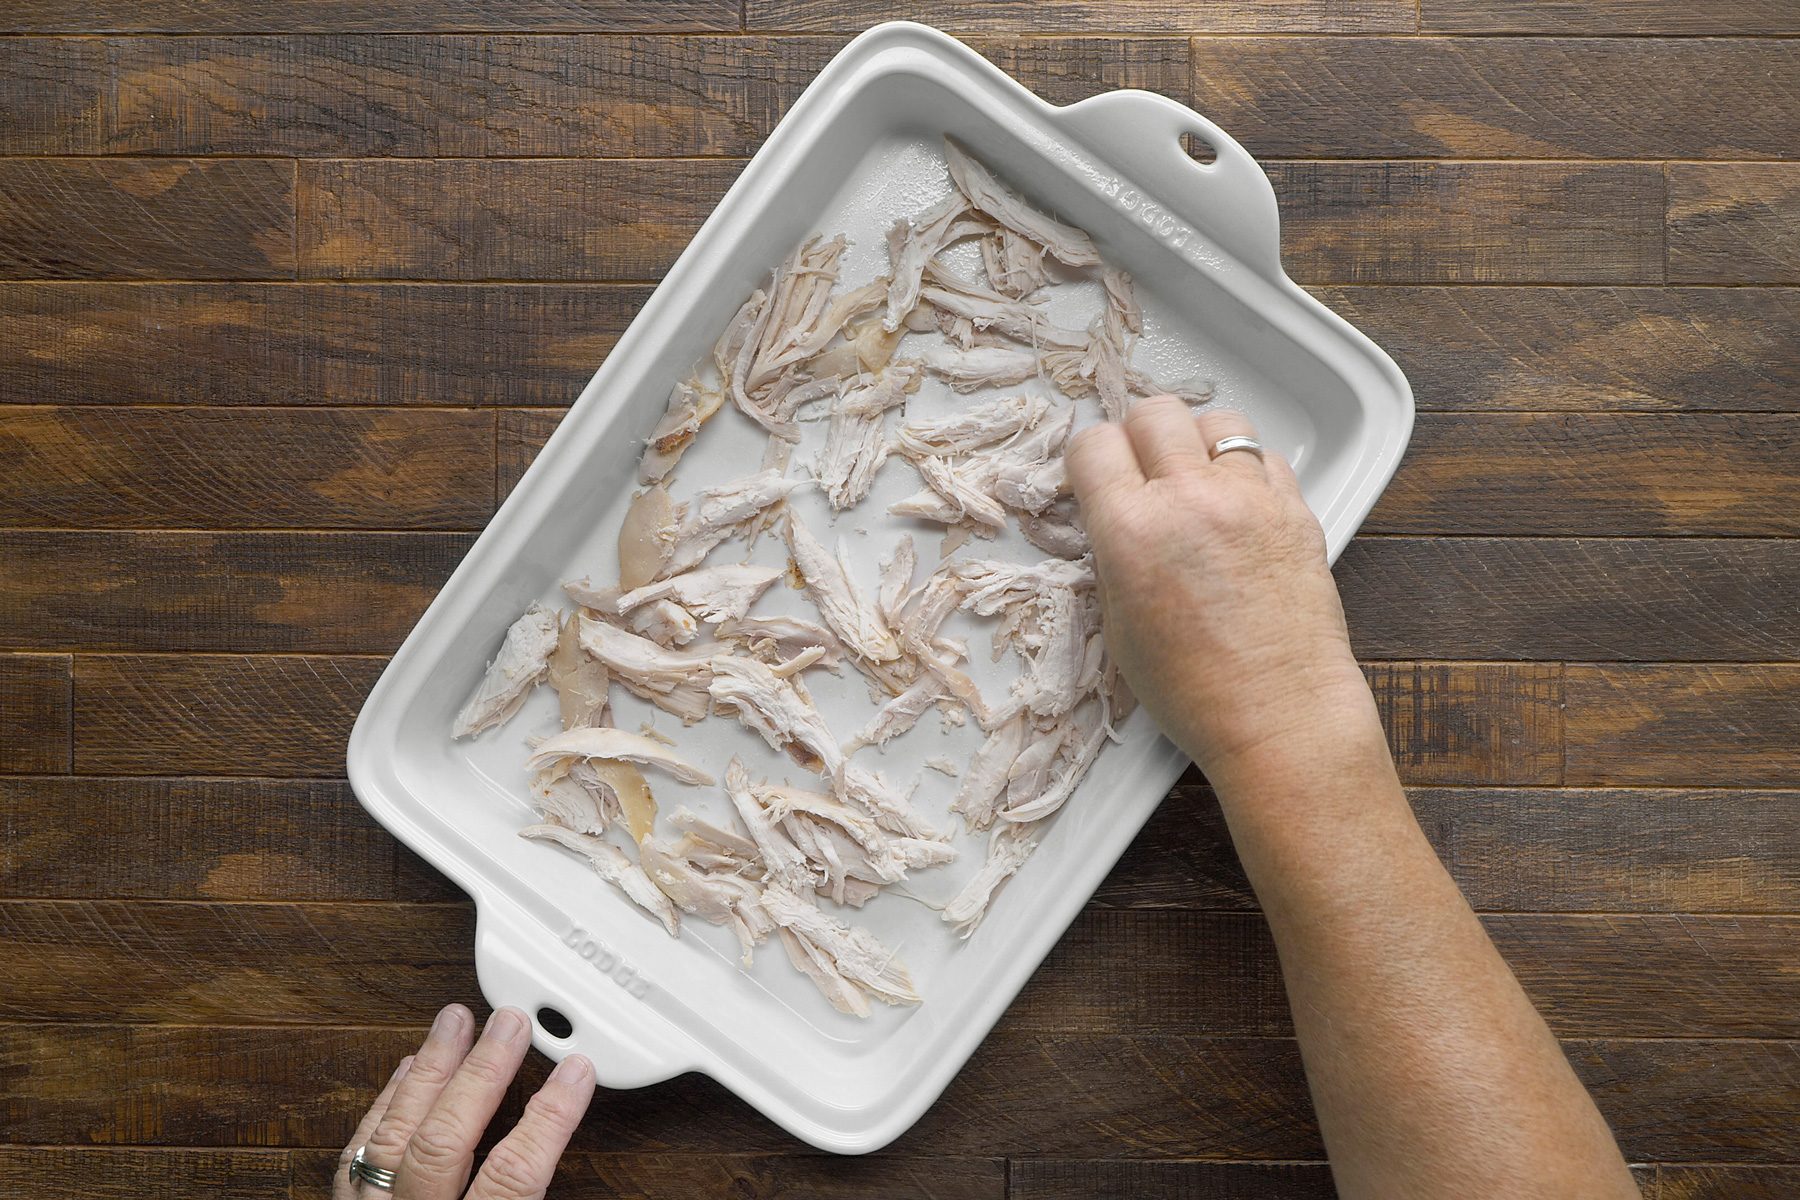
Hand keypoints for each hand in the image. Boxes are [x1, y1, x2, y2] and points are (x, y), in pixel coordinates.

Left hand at [337, 1004, 594, 1199]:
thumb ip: (526, 1198)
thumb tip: (557, 1142)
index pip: (512, 1176)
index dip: (548, 1120)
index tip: (576, 1073)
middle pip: (445, 1140)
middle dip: (482, 1073)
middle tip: (511, 1023)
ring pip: (393, 1135)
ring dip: (428, 1071)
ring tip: (454, 1022)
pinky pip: (357, 1153)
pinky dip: (386, 1106)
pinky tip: (405, 1072)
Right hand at [1068, 396, 1375, 780]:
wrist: (1278, 714)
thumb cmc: (1194, 689)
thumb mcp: (1119, 624)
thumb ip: (1114, 554)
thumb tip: (1117, 517)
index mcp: (1131, 530)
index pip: (1094, 444)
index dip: (1090, 459)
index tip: (1096, 474)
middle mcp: (1190, 499)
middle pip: (1155, 413)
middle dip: (1140, 436)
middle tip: (1143, 469)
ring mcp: (1249, 499)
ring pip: (1218, 421)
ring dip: (1198, 442)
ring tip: (1197, 478)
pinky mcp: (1296, 510)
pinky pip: (1266, 458)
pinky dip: (1247, 470)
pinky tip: (1239, 505)